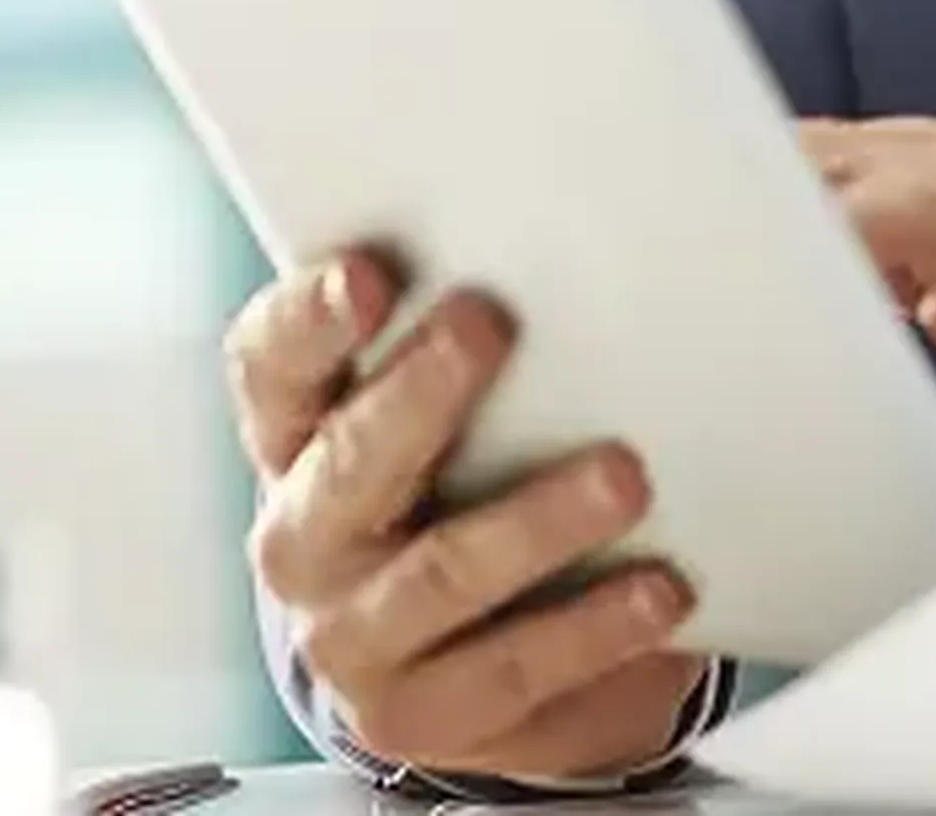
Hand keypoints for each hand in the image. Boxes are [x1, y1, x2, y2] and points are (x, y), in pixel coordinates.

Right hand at [226, 253, 702, 780]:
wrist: (489, 649)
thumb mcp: (466, 405)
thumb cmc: (478, 482)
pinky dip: (594, 626)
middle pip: (349, 459)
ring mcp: (354, 633)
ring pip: (441, 570)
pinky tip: (661, 589)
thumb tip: (601, 222)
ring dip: (536, 520)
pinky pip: (513, 667)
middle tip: (489, 326)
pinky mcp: (419, 714)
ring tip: (625, 476)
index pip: (274, 364)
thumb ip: (484, 327)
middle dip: (420, 392)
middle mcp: (306, 534)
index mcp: (301, 435)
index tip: (368, 273)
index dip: (310, 317)